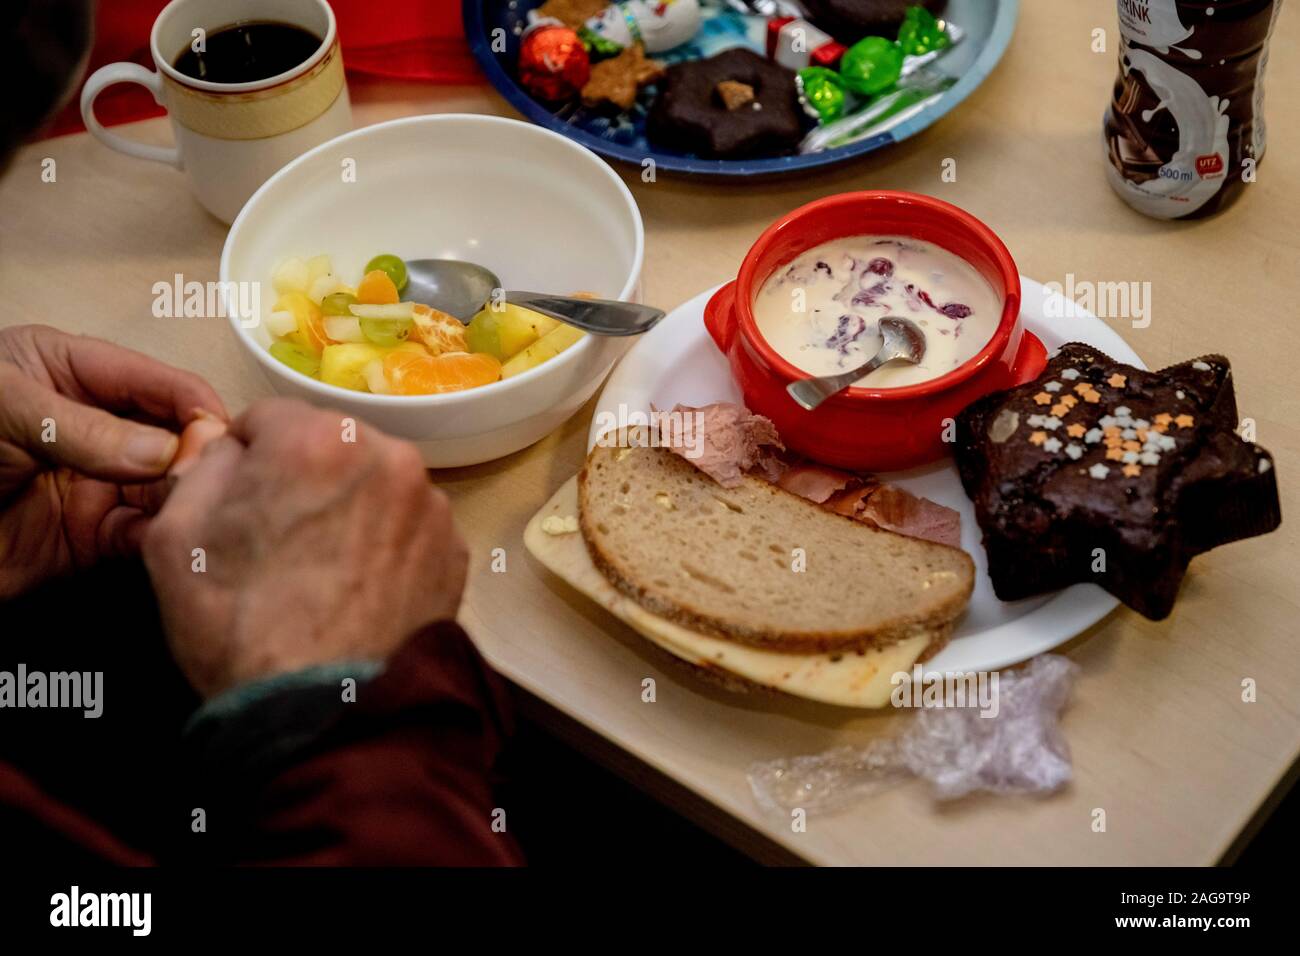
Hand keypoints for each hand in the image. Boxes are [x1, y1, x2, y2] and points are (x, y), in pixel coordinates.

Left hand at [0, 325, 225, 597]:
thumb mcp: (3, 408)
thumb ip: (84, 428)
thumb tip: (164, 451)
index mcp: (71, 371)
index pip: (153, 380)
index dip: (191, 403)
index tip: (216, 431)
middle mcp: (95, 426)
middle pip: (171, 434)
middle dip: (197, 452)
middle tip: (207, 474)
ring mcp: (95, 482)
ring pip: (166, 486)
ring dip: (186, 496)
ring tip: (199, 505)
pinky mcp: (91, 537)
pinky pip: (143, 534)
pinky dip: (163, 535)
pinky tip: (175, 534)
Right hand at [142, 398, 467, 697]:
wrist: (324, 713)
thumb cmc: (241, 629)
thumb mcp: (174, 535)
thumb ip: (201, 466)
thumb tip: (232, 449)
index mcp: (317, 439)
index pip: (269, 417)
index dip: (245, 458)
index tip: (240, 502)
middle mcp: (389, 456)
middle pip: (330, 445)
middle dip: (304, 477)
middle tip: (280, 540)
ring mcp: (431, 504)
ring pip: (374, 483)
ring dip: (350, 507)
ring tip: (322, 569)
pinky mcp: (454, 550)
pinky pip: (408, 525)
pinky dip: (385, 544)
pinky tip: (359, 587)